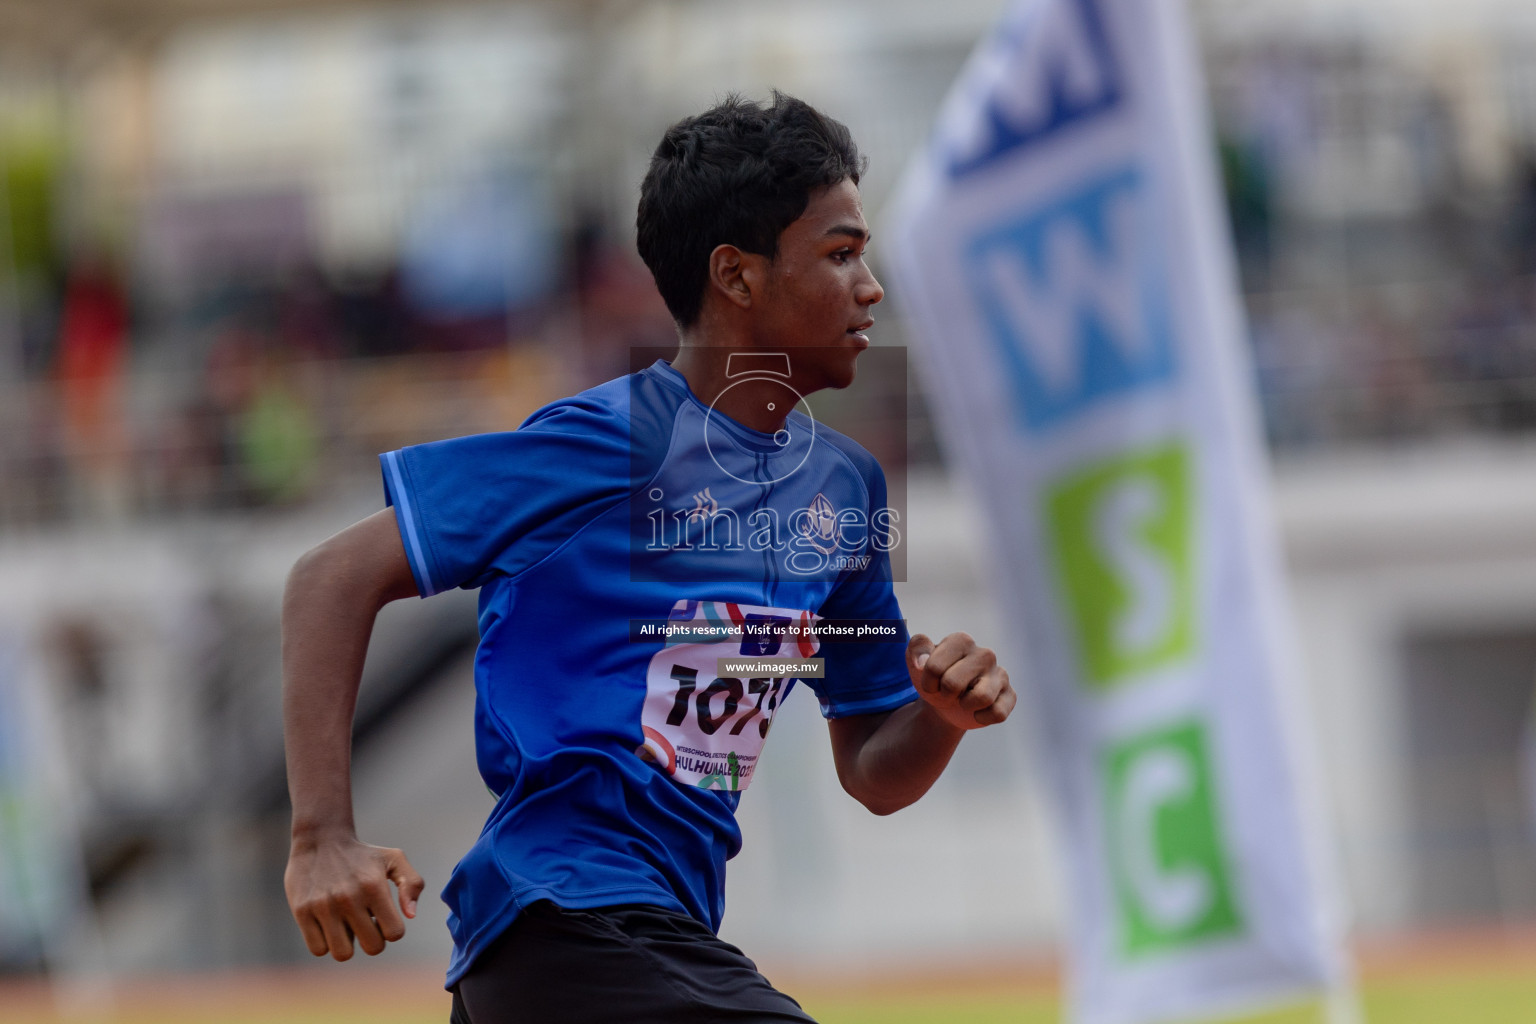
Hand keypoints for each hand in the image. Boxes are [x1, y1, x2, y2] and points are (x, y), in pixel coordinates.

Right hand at [284, 834, 424, 961]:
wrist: (320, 840)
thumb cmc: (362, 855)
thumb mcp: (394, 859)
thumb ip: (412, 884)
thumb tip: (411, 916)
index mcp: (374, 887)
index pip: (394, 933)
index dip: (392, 930)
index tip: (382, 918)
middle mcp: (349, 898)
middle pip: (372, 948)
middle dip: (373, 940)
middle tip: (365, 923)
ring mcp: (324, 906)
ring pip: (343, 954)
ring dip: (347, 944)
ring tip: (345, 925)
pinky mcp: (302, 912)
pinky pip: (318, 949)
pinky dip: (324, 943)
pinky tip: (327, 924)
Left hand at [907, 632, 1015, 730]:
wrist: (944, 705)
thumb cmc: (933, 679)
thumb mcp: (916, 662)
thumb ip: (916, 648)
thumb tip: (921, 661)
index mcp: (962, 640)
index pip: (934, 667)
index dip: (928, 682)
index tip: (932, 681)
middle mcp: (985, 654)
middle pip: (953, 683)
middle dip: (944, 694)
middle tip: (947, 692)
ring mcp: (1000, 674)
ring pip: (981, 697)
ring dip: (965, 706)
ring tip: (963, 699)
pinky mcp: (1010, 695)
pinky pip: (998, 713)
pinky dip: (982, 717)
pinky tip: (977, 710)